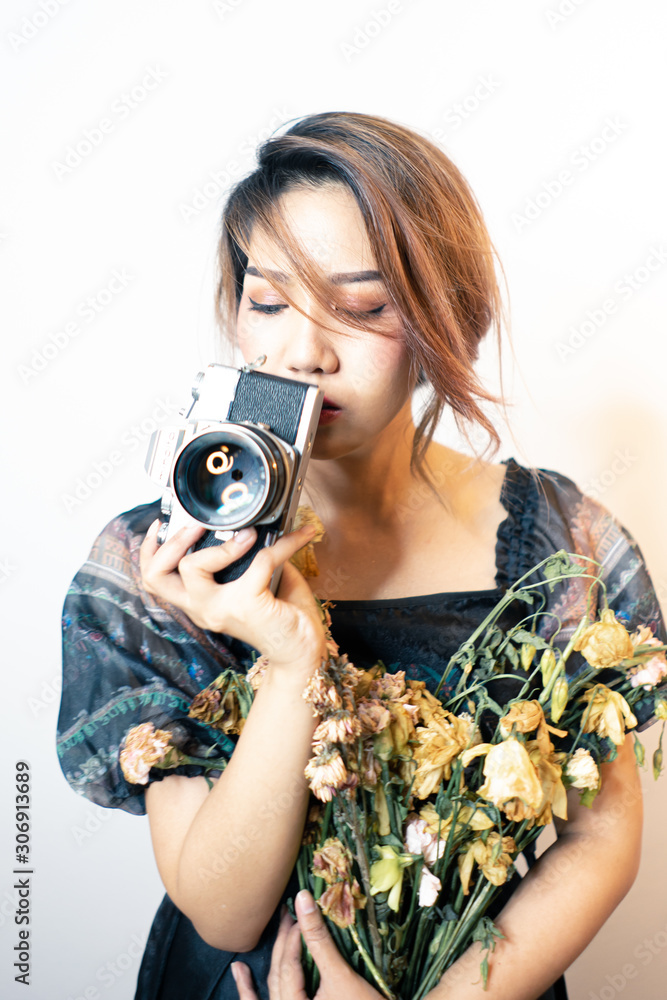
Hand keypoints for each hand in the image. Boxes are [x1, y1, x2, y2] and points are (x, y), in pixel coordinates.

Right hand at [140, 521, 325, 669]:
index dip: (149, 549)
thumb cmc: (281, 618)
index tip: (158, 524)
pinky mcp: (247, 603)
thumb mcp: (256, 584)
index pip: (155, 579)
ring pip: (191, 567)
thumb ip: (247, 558)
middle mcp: (202, 608)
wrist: (302, 652)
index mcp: (199, 603)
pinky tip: (302, 535)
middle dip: (171, 542)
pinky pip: (262, 559)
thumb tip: (253, 525)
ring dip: (216, 543)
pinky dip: (284, 544)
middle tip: (195, 524)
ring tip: (244, 531)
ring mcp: (220, 608)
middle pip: (156, 575)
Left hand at [231, 890, 385, 999]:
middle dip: (282, 944)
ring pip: (271, 989)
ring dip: (262, 964)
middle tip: (287, 914)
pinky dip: (249, 991)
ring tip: (261, 927)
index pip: (288, 965)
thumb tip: (304, 899)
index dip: (294, 936)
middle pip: (279, 975)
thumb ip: (320, 940)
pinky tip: (241, 972)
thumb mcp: (342, 976)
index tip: (301, 911)